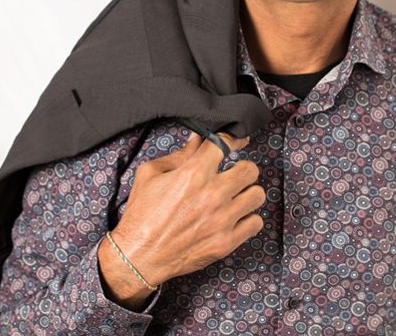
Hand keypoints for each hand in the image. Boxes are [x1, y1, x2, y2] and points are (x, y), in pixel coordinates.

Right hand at [98, 132, 263, 310]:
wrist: (138, 257)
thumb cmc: (142, 215)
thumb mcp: (151, 174)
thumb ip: (180, 154)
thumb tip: (198, 139)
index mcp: (193, 173)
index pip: (225, 144)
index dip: (234, 138)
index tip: (237, 141)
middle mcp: (212, 194)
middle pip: (250, 169)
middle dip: (242, 167)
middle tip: (233, 173)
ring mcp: (222, 219)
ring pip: (257, 195)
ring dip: (248, 192)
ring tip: (236, 195)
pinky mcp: (226, 242)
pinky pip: (255, 223)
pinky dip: (248, 218)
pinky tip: (236, 216)